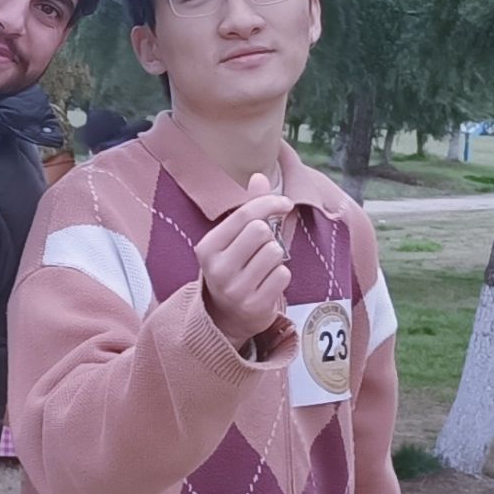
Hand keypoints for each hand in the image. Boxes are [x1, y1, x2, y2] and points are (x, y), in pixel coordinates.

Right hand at [197, 173, 294, 345]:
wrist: (225, 317)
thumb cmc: (233, 268)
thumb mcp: (233, 239)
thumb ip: (248, 208)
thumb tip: (260, 176)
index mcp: (208, 247)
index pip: (245, 214)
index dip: (270, 203)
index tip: (284, 204)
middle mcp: (217, 269)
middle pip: (260, 231)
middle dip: (270, 235)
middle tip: (265, 245)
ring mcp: (235, 290)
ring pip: (275, 252)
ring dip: (276, 256)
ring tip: (264, 267)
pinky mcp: (254, 306)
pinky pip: (283, 275)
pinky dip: (281, 275)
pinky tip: (268, 283)